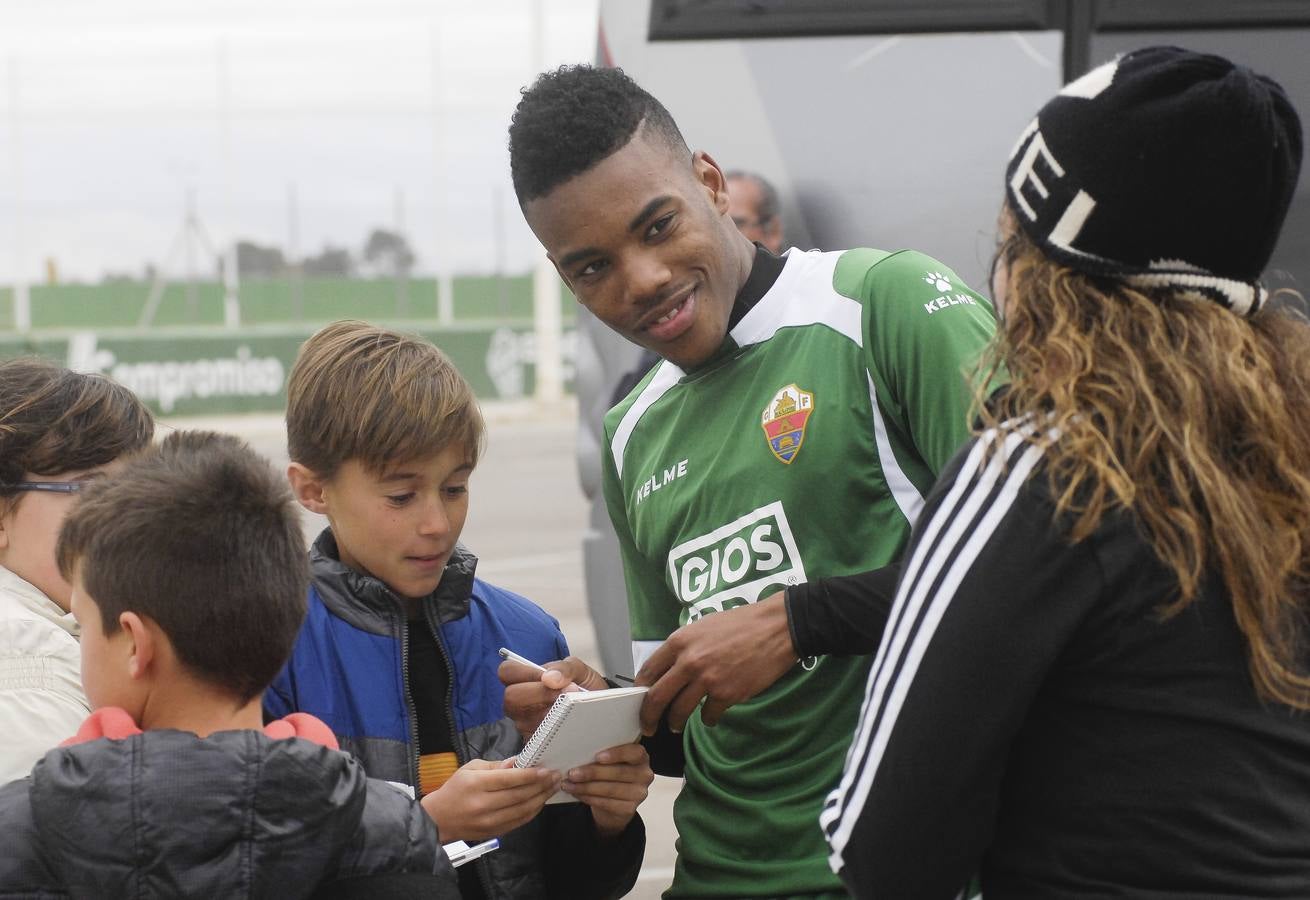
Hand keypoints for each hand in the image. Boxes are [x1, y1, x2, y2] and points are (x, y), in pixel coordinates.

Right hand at [420, 758, 559, 841]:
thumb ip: (496, 766)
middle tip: (556, 776)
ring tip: (553, 788)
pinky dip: (532, 812)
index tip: (546, 769)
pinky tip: (540, 802)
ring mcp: (489, 821)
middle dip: (541, 786)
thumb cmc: (455, 789)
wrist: (438, 819)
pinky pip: (518, 822)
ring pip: (522, 810)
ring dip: (541, 799)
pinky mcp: (493, 832)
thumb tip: (518, 761)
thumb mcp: (470, 769)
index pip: (508, 780)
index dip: (530, 775)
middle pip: (519, 795)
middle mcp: (483, 804)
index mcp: (476, 785)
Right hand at [499, 655, 608, 737]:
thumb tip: (549, 678)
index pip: (507, 671)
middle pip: (511, 697)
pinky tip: (570, 725)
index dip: (523, 672)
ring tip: (571, 708)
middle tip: (566, 692)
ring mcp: (525, 725)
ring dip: (551, 712)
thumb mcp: (578, 670)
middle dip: (540, 694)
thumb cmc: (583, 687)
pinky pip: (537, 741)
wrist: (599, 710)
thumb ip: (565, 667)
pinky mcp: (535, 744)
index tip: (546, 676)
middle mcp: (519, 704)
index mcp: (524, 680)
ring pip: (524, 720)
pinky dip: (556, 732)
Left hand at [562, 742, 653, 838]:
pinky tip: (576, 793)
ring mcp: (639, 793)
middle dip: (592, 773)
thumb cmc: (611, 772)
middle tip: (572, 773)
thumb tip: (577, 753)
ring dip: (585, 787)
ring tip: (568, 784)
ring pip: (610, 789)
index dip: (616, 754)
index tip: (598, 757)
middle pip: (618, 773)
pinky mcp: (630, 809)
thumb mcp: (611, 760)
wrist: (617, 800)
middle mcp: (645, 774)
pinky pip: (606, 803)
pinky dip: (588, 798)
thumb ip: (602, 755)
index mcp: (641, 756)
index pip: (634, 752)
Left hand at [636, 591, 795, 733]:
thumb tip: (670, 668)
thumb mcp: (703, 626)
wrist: (775, 629)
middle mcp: (689, 662)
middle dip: (649, 717)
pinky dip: (708, 719)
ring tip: (676, 725)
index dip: (641, 690)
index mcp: (679, 642)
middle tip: (648, 727)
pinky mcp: (727, 695)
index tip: (640, 700)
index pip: (648, 671)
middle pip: (657, 697)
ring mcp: (707, 680)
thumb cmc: (740, 624)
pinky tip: (711, 717)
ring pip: (680, 711)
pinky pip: (709, 715)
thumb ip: (684, 647)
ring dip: (675, 722)